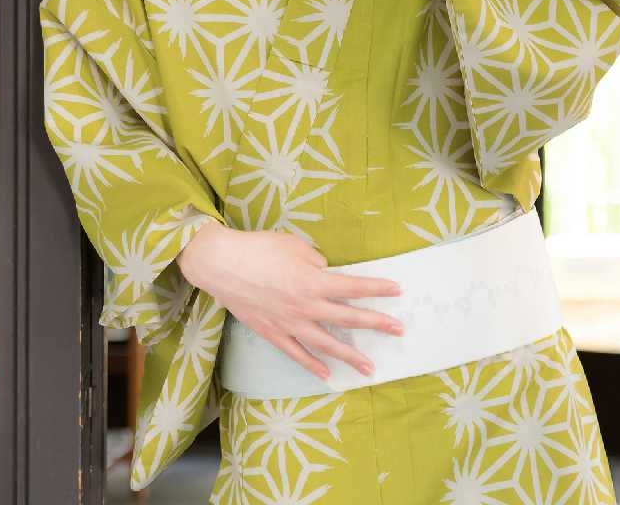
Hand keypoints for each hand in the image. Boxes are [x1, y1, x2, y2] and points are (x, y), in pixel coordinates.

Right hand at [176, 221, 404, 380]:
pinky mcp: (272, 333)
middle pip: (348, 318)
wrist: (221, 265)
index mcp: (313, 281)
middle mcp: (305, 306)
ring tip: (369, 367)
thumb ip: (315, 261)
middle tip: (398, 330)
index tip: (397, 290)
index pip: (353, 286)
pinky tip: (326, 374)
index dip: (377, 288)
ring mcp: (289, 323)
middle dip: (376, 324)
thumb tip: (325, 272)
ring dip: (349, 356)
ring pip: (325, 344)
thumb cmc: (259, 248)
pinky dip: (312, 364)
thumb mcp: (294, 245)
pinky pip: (296, 353)